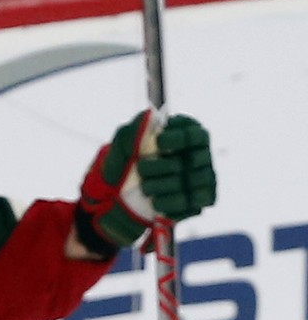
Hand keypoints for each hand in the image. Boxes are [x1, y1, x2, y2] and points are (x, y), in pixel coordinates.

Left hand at [76, 110, 217, 256]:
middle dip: (165, 166)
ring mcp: (201, 179)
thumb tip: (148, 115)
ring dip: (167, 186)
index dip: (179, 138)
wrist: (118, 195)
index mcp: (186, 136)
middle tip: (142, 170)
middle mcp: (199, 156)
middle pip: (195, 160)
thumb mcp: (121, 145)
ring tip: (145, 188)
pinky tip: (156, 203)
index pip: (195, 134)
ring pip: (195, 182)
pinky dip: (174, 205)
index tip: (159, 143)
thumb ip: (133, 131)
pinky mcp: (198, 202)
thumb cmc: (125, 163)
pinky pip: (195, 204)